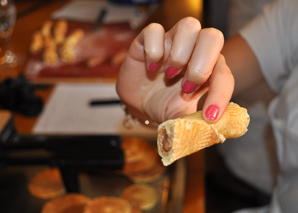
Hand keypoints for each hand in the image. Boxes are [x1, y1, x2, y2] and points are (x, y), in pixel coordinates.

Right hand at [116, 17, 233, 124]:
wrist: (140, 103)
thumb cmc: (165, 106)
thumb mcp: (180, 118)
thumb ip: (196, 124)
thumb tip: (213, 134)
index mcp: (209, 69)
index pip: (224, 74)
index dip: (221, 94)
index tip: (210, 116)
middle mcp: (194, 50)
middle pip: (213, 37)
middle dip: (200, 67)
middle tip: (186, 88)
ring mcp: (172, 42)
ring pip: (189, 26)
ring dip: (179, 56)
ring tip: (168, 75)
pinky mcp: (148, 40)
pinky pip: (154, 31)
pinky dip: (153, 51)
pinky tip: (150, 67)